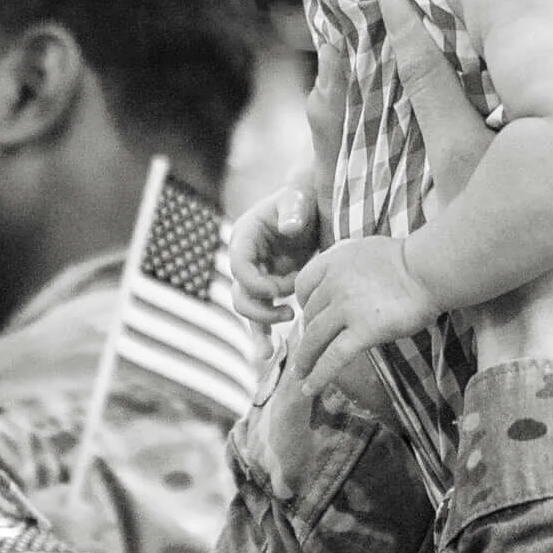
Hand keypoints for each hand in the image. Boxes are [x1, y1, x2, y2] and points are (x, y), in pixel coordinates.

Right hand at [228, 182, 319, 336]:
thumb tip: (288, 227)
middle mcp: (245, 258)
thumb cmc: (302, 200)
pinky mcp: (269, 287)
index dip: (255, 282)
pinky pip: (262, 313)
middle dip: (260, 308)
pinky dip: (264, 331)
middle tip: (287, 312)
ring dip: (260, 326)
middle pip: (240, 292)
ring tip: (272, 345)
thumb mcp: (298, 199)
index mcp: (245, 236)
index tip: (280, 290)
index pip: (239, 265)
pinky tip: (267, 353)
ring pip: (248, 308)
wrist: (313, 209)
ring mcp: (257, 275)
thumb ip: (293, 210)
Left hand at [292, 238, 431, 365]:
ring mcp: (346, 308)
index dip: (302, 302)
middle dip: (305, 334)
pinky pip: (334, 357)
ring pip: (315, 338)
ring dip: (305, 359)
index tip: (307, 315)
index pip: (303, 284)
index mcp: (334, 262)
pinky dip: (319, 375)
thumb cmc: (409, 260)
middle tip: (308, 349)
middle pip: (309, 314)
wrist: (427, 270)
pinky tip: (311, 387)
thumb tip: (346, 280)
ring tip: (299, 376)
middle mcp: (333, 284)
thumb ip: (349, 266)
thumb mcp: (366, 251)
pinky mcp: (363, 331)